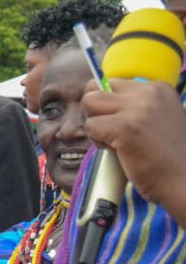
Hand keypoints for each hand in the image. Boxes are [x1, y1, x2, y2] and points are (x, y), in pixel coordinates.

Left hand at [83, 78, 185, 218]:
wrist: (184, 180)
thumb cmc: (167, 156)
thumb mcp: (159, 118)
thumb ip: (136, 107)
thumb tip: (98, 100)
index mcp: (159, 88)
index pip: (112, 83)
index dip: (108, 105)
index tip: (124, 124)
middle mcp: (149, 93)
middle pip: (95, 88)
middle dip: (93, 110)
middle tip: (107, 131)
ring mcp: (137, 109)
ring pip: (88, 102)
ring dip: (93, 123)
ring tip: (111, 140)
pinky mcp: (125, 127)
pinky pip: (91, 126)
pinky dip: (96, 141)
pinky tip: (116, 150)